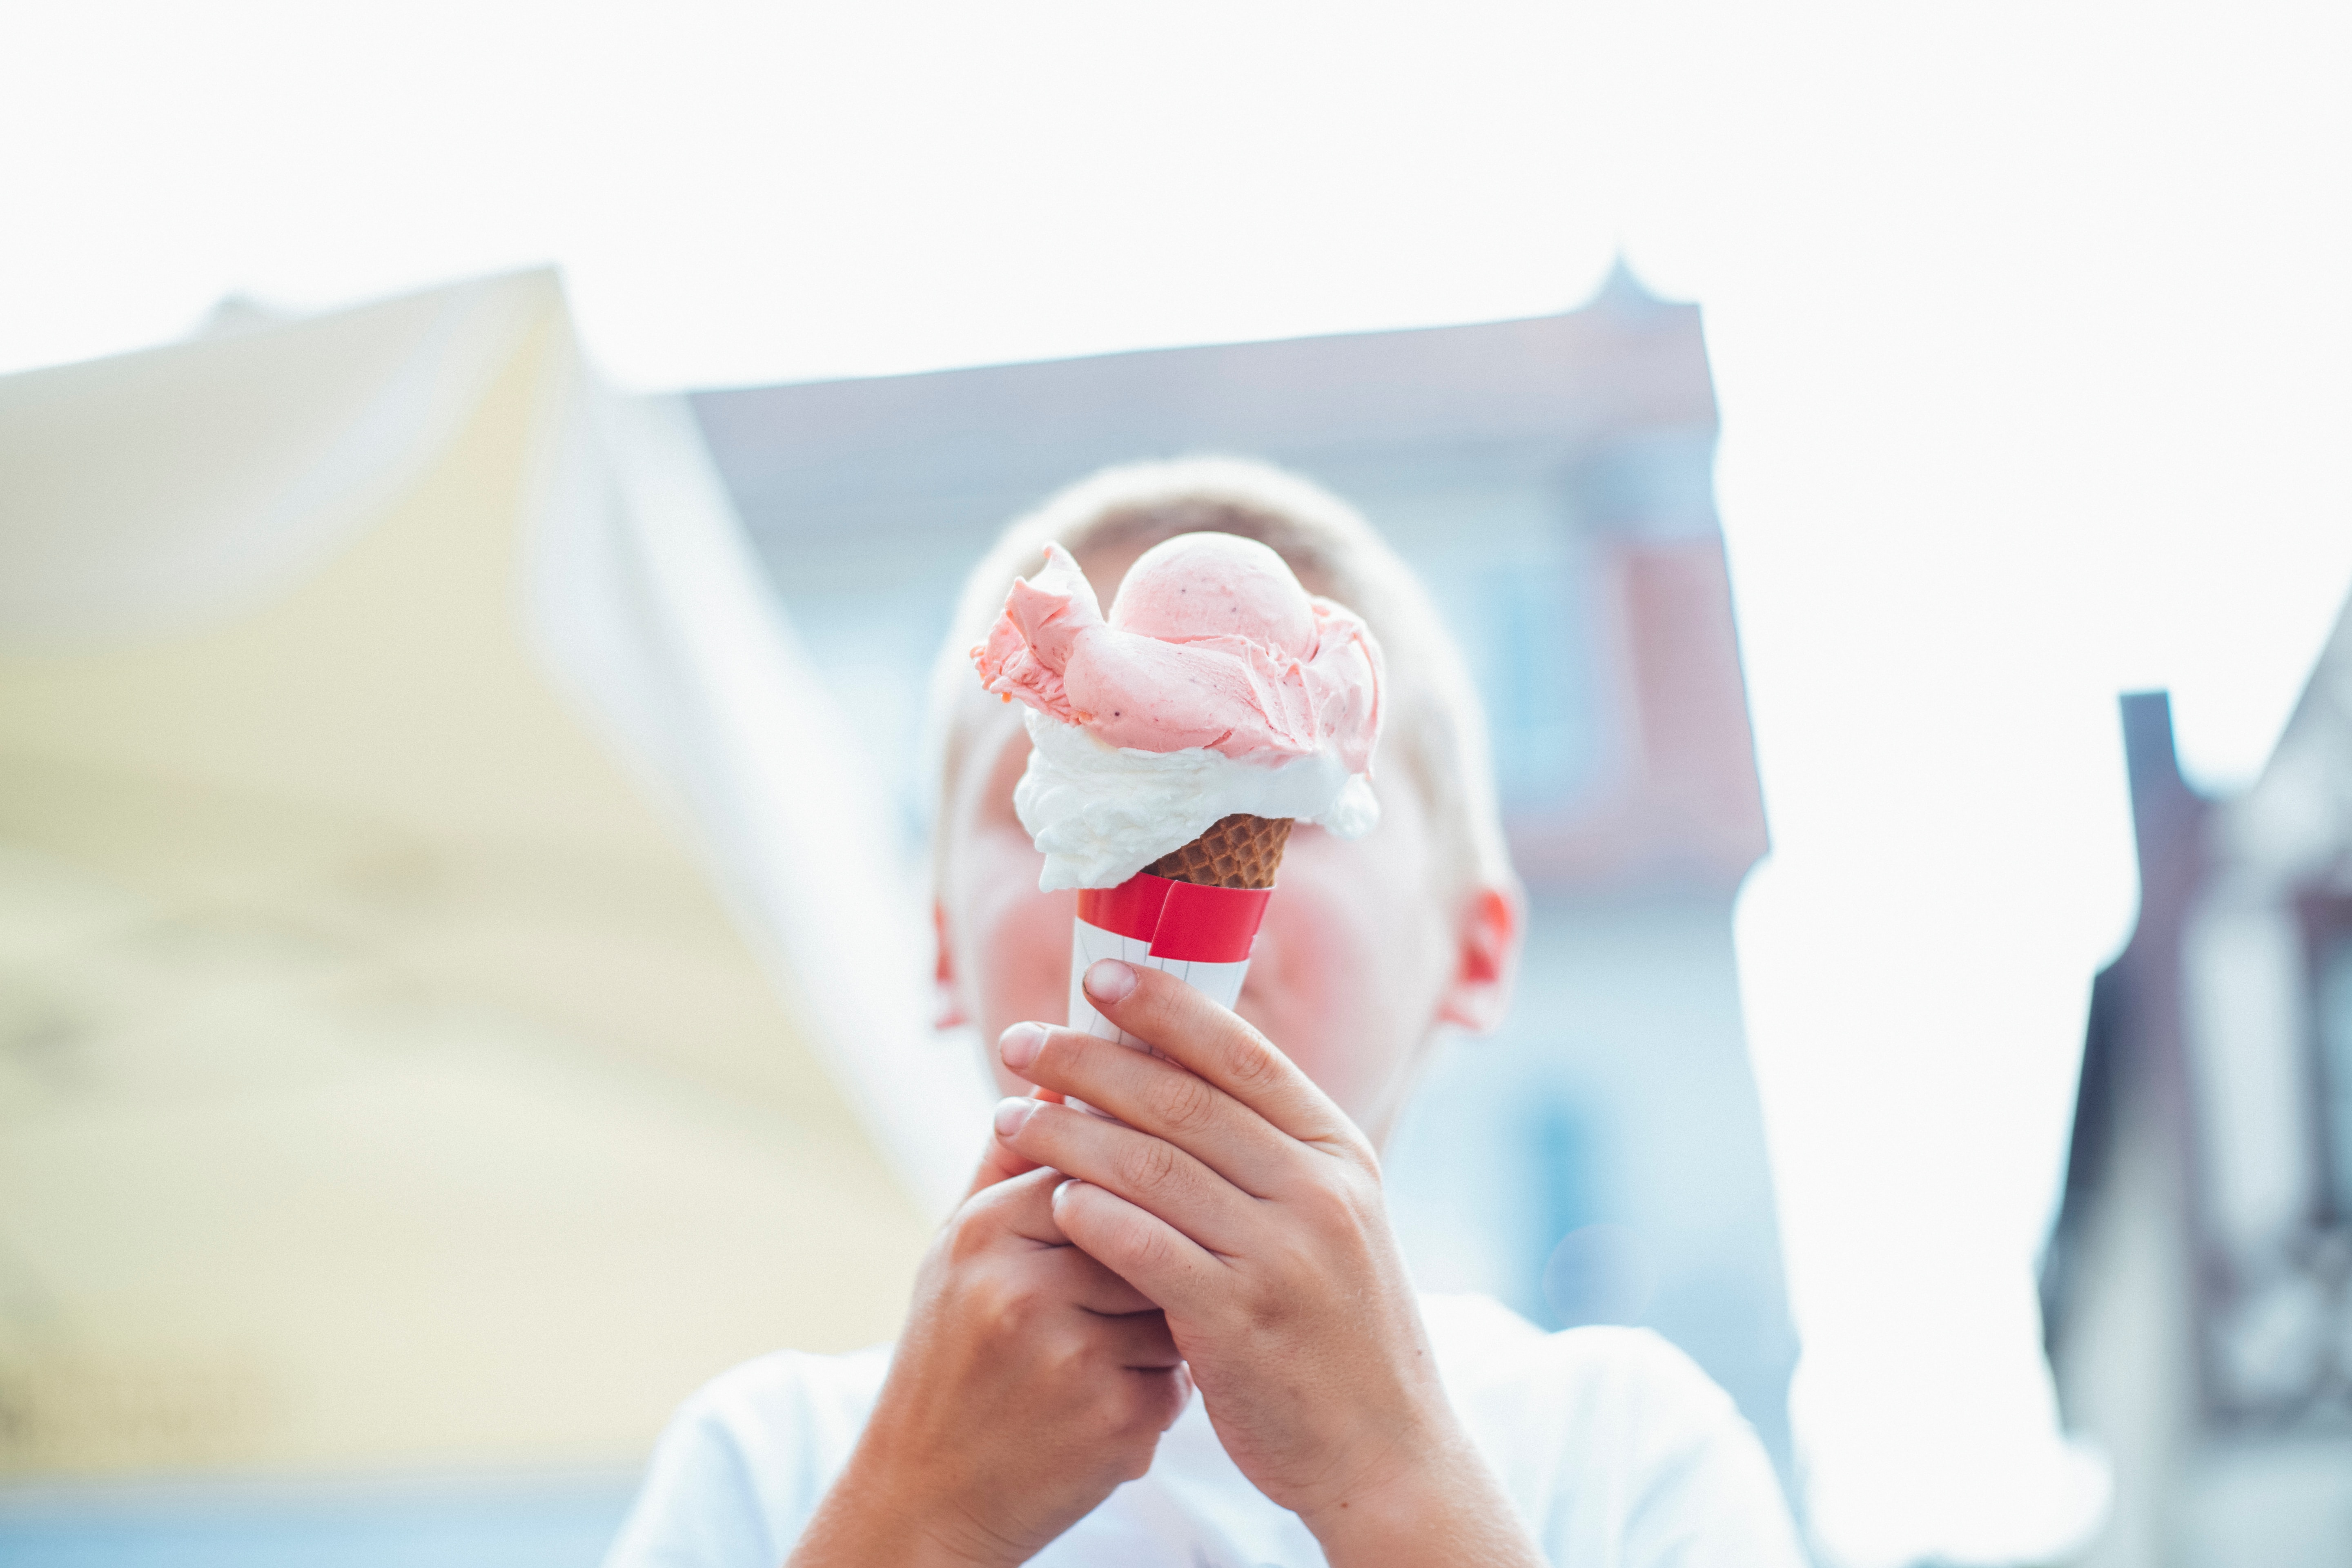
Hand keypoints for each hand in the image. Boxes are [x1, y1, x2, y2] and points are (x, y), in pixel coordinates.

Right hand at [790, 1154, 1191, 1567]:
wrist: (925, 1498)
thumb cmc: (948, 1358)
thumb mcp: (959, 1249)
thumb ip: (1011, 1159)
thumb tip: (1062, 1072)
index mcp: (989, 1230)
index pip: (1104, 1164)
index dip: (1130, 1186)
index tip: (1132, 1204)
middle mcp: (1026, 1288)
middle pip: (1150, 1229)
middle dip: (1153, 1254)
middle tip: (1126, 1283)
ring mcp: (1074, 1359)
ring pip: (1175, 1302)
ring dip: (1162, 1323)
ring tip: (1099, 1354)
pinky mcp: (1116, 1423)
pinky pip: (1179, 1376)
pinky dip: (1157, 1388)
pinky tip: (1103, 1405)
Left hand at [992, 961, 1543, 1566]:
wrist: (1386, 1453)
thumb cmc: (1334, 1329)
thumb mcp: (1327, 1221)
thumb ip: (1264, 1153)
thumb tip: (1176, 1070)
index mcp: (1337, 1151)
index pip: (1240, 1052)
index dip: (1164, 1006)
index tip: (1097, 978)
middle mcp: (1318, 1190)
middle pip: (1181, 1098)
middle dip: (1089, 1062)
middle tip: (1019, 1043)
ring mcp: (1283, 1255)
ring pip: (1151, 1166)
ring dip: (1067, 1134)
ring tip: (1008, 1117)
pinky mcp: (1240, 1321)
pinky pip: (1145, 1248)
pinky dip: (1091, 1214)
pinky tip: (1049, 1197)